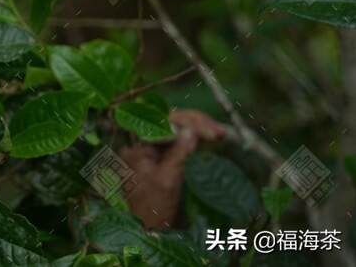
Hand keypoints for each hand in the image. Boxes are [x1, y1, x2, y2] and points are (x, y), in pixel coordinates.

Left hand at [120, 109, 225, 228]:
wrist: (147, 232)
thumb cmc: (153, 209)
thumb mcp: (167, 180)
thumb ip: (178, 153)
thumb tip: (192, 130)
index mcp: (136, 147)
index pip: (161, 122)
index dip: (188, 123)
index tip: (211, 132)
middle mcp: (141, 144)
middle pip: (169, 123)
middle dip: (195, 124)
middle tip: (220, 132)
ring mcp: (151, 151)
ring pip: (175, 131)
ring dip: (197, 129)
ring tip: (220, 133)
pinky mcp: (161, 159)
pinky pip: (178, 142)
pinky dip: (194, 139)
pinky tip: (210, 138)